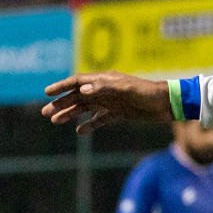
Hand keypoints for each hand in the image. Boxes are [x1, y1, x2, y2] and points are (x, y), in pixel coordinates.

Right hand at [42, 72, 171, 133]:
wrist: (168, 104)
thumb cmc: (148, 92)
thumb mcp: (127, 89)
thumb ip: (105, 88)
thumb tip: (82, 90)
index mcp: (104, 80)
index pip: (77, 82)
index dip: (61, 86)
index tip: (46, 93)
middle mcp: (105, 90)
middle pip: (77, 96)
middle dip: (61, 103)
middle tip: (44, 112)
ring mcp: (112, 102)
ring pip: (85, 108)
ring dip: (70, 114)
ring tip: (55, 121)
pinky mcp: (120, 113)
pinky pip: (100, 119)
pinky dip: (90, 125)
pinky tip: (79, 131)